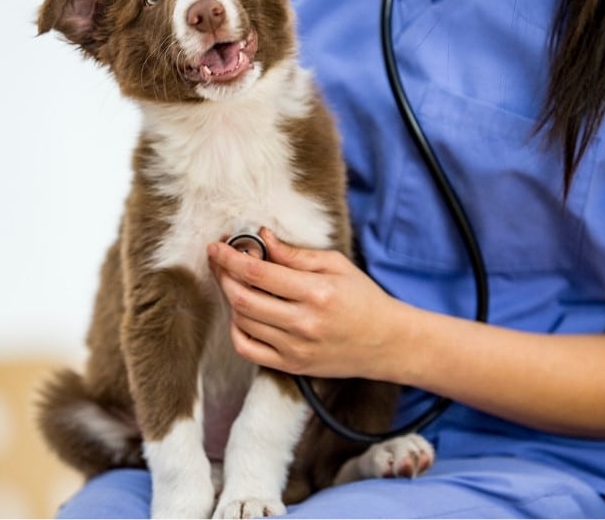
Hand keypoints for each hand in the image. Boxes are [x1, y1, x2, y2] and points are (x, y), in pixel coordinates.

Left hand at [206, 228, 405, 378]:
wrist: (388, 342)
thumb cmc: (364, 299)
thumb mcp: (337, 265)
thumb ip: (296, 254)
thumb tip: (263, 238)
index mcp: (316, 292)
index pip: (258, 273)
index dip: (230, 258)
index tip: (216, 246)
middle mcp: (303, 323)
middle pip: (243, 298)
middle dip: (223, 275)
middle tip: (219, 260)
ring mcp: (295, 348)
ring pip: (242, 322)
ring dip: (230, 299)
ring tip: (235, 282)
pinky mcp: (291, 366)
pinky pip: (247, 350)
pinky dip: (236, 329)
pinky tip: (242, 313)